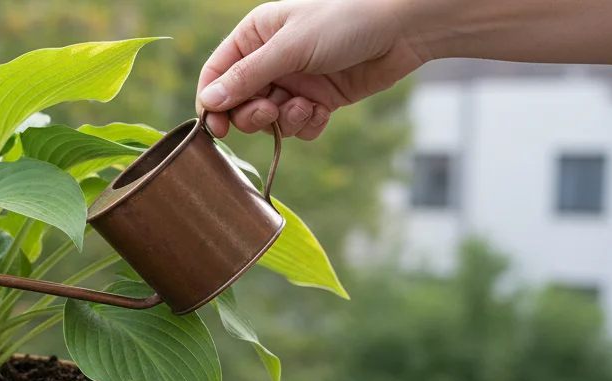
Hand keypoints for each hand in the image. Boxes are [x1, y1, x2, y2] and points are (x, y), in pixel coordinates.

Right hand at [197, 0, 430, 139]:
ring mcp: (294, 82)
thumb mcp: (290, 47)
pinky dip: (307, 125)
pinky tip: (323, 111)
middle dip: (253, 114)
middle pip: (239, 104)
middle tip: (270, 112)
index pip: (217, 74)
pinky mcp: (318, 100)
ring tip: (306, 107)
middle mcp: (270, 60)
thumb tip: (209, 101)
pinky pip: (297, 127)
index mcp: (254, 36)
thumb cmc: (346, 22)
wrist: (403, 30)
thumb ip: (248, 76)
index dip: (212, 103)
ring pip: (269, 120)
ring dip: (285, 121)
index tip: (216, 128)